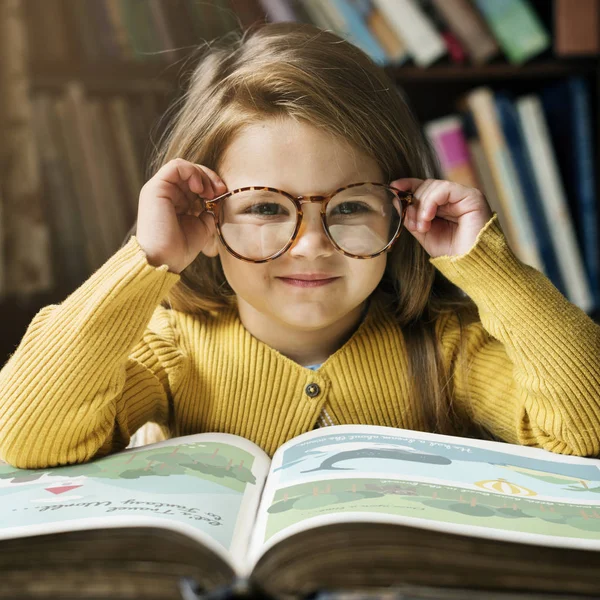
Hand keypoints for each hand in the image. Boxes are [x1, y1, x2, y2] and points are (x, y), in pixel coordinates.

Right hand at [136, 158, 225, 272]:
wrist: (165, 260)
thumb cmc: (180, 249)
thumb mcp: (201, 227)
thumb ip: (208, 212)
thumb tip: (216, 201)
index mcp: (176, 202)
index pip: (195, 183)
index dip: (211, 184)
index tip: (222, 194)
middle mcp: (167, 194)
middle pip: (191, 173)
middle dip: (210, 178)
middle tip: (220, 190)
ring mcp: (160, 189)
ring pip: (184, 167)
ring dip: (202, 175)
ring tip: (210, 191)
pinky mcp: (155, 188)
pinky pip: (176, 166)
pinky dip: (192, 172)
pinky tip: (200, 188)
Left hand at [391, 178, 492, 257]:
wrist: (470, 265)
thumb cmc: (450, 252)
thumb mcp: (424, 233)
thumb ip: (412, 217)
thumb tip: (398, 200)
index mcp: (444, 205)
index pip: (424, 187)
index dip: (408, 184)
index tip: (394, 187)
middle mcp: (454, 198)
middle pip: (426, 186)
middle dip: (414, 203)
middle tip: (415, 225)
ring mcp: (463, 195)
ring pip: (433, 186)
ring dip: (421, 207)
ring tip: (423, 227)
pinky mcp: (472, 196)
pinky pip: (444, 188)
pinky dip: (430, 202)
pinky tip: (428, 218)